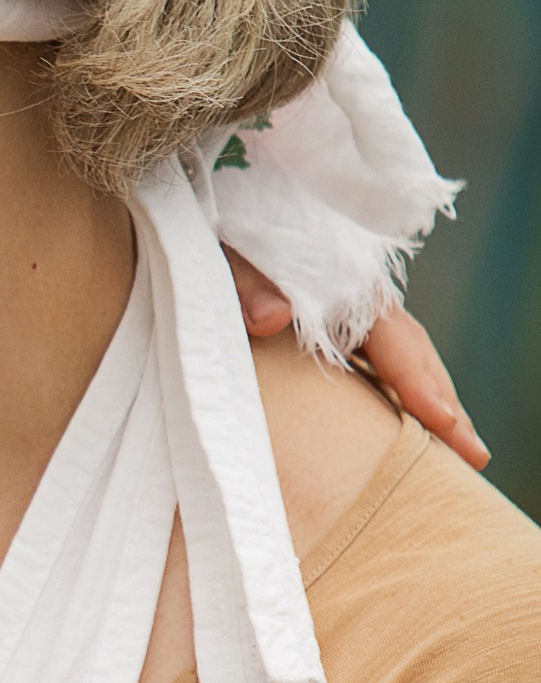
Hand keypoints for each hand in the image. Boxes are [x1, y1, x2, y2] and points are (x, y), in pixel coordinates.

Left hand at [227, 250, 486, 467]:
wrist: (207, 226)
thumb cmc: (224, 242)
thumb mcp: (234, 256)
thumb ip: (250, 281)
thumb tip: (271, 316)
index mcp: (344, 282)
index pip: (394, 335)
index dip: (419, 379)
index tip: (442, 419)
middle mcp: (356, 302)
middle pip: (413, 354)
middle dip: (445, 403)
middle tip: (474, 455)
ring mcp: (346, 321)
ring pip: (402, 364)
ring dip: (429, 406)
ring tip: (458, 455)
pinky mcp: (327, 338)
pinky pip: (374, 372)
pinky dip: (397, 401)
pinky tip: (407, 434)